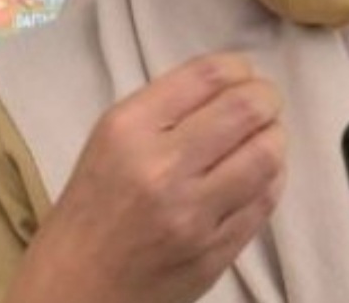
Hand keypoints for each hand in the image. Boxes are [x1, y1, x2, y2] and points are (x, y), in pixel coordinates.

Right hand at [5, 53, 285, 302]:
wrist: (74, 290)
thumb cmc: (91, 208)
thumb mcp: (110, 141)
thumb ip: (166, 108)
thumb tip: (231, 81)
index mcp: (128, 129)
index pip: (207, 76)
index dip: (239, 68)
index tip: (243, 74)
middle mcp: (161, 167)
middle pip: (246, 109)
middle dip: (266, 98)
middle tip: (264, 102)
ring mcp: (193, 214)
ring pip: (267, 154)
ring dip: (274, 137)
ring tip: (264, 137)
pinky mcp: (215, 252)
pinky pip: (265, 200)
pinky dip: (271, 178)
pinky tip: (259, 173)